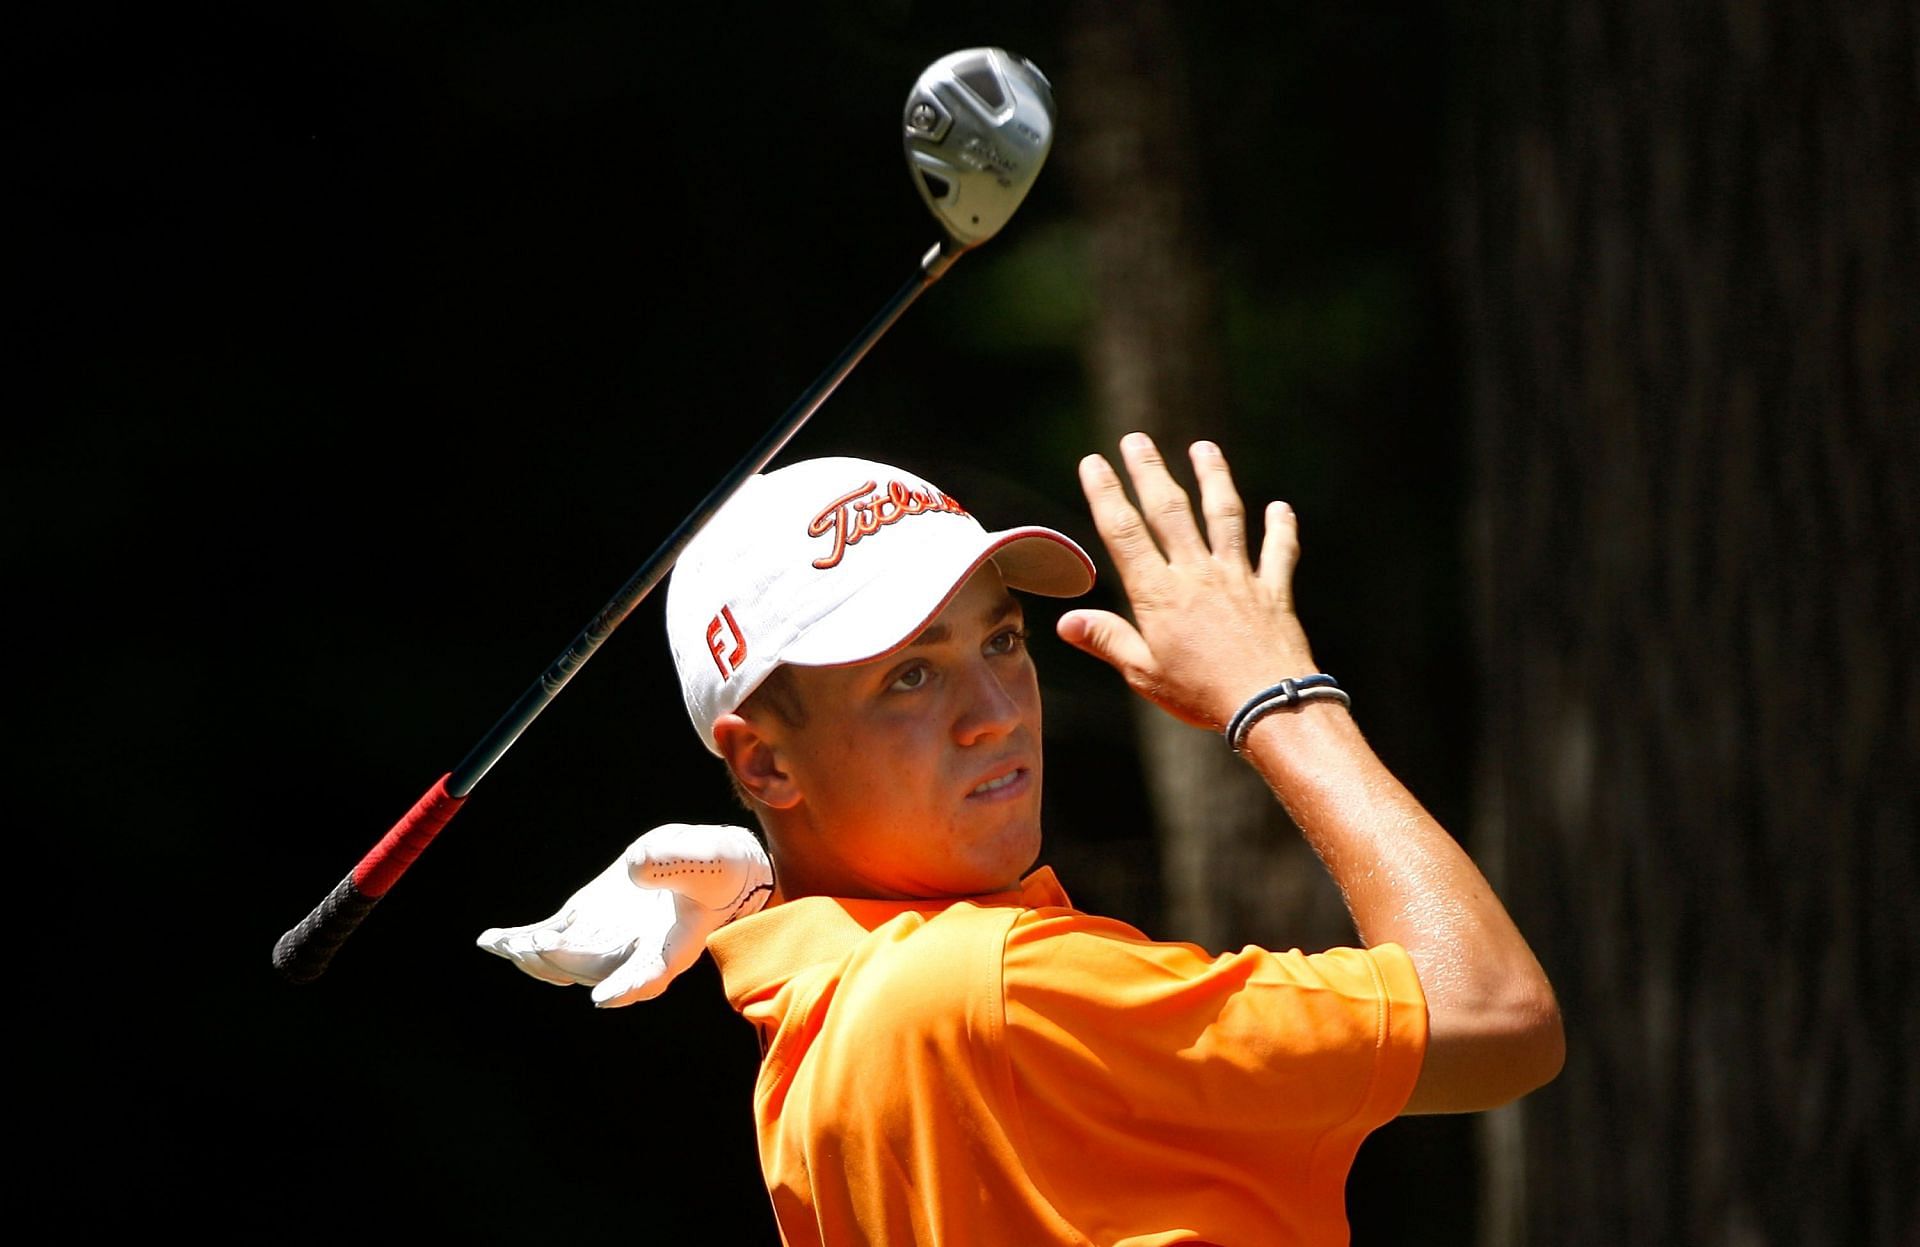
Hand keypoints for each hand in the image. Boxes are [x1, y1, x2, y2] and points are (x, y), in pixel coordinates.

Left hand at [475, 823, 772, 1007]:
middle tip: (535, 945)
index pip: (649, 974)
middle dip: (563, 960)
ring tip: (505, 943)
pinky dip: (520, 942)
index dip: (627, 987)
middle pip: (595, 969)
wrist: (706, 868)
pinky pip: (548, 941)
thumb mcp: (706, 860)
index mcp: (672, 946)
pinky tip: (490, 940)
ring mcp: (605, 941)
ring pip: (565, 963)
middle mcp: (634, 954)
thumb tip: (633, 870)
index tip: (603, 999)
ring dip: (533, 956)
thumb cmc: (714, 867)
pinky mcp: (585, 925)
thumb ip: (675, 864)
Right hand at [1055, 432, 1320, 729]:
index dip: (1107, 494)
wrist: (1268, 704)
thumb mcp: (1143, 674)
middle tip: (1136, 440)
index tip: (1094, 463)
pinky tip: (1280, 508)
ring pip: (1225, 516)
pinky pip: (1278, 553)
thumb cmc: (1201, 695)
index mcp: (1160, 594)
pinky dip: (1281, 529)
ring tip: (1204, 448)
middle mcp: (1197, 574)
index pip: (1125, 533)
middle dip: (1150, 472)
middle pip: (1170, 511)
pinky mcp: (1273, 592)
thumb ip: (1107, 640)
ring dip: (1214, 478)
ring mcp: (1238, 578)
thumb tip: (1065, 622)